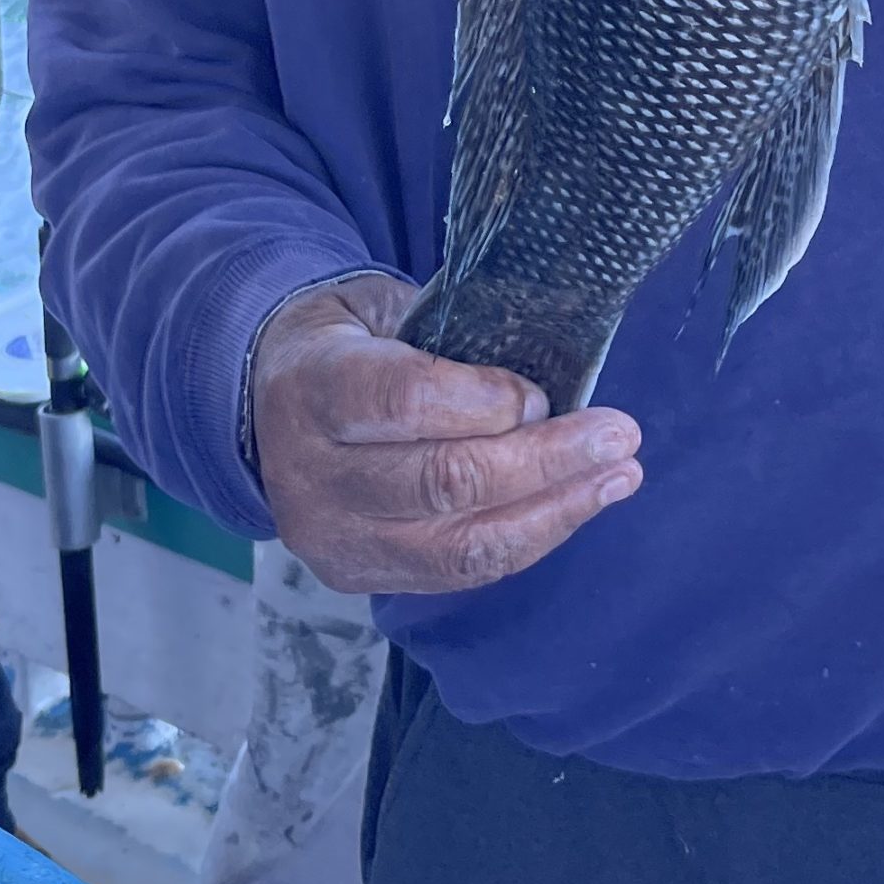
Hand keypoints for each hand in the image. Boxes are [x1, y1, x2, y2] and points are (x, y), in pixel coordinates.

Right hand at [249, 273, 641, 595]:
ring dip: (554, 511)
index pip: (402, 401)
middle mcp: (314, 474)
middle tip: (619, 433)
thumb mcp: (378, 306)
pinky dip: (528, 538)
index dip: (484, 401)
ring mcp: (334, 538)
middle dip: (544, 462)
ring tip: (620, 476)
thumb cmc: (345, 340)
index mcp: (313, 386)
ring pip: (458, 545)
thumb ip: (447, 333)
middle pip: (441, 482)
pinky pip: (459, 572)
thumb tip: (545, 359)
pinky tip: (579, 504)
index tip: (542, 394)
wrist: (263, 402)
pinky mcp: (360, 577)